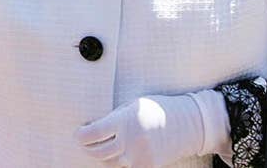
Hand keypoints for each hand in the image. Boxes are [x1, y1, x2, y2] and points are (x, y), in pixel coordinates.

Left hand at [75, 95, 204, 166]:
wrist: (188, 124)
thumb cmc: (157, 110)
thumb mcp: (134, 105)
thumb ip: (115, 117)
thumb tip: (92, 126)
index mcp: (126, 120)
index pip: (94, 133)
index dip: (81, 136)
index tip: (78, 134)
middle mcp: (131, 140)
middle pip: (97, 151)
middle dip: (87, 147)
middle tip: (85, 142)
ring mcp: (140, 156)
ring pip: (109, 162)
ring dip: (102, 155)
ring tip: (103, 146)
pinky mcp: (148, 166)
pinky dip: (117, 163)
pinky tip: (118, 154)